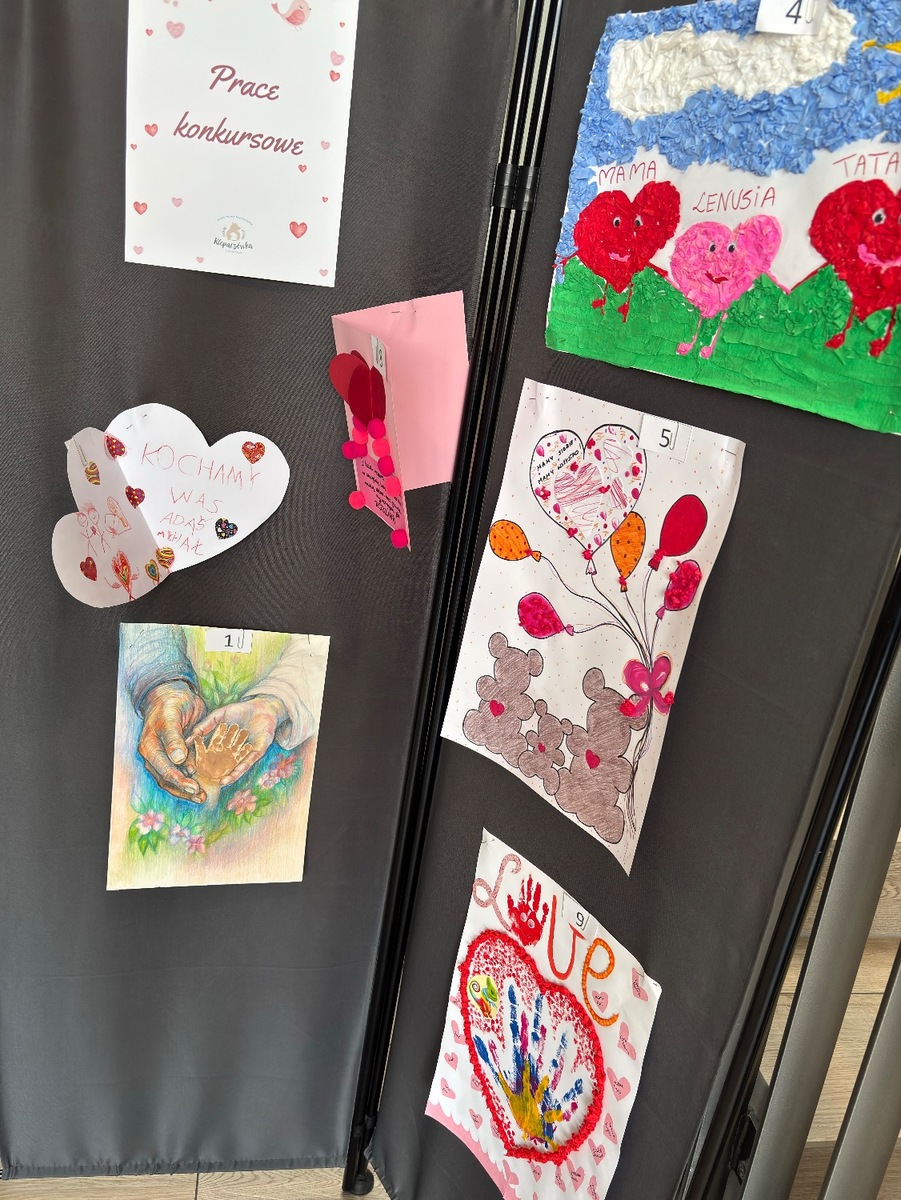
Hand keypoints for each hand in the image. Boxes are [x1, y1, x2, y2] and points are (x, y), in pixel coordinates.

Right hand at [138, 681, 206, 802]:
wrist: (174, 696)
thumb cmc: (170, 704)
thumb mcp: (171, 718)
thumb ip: (174, 738)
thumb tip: (177, 759)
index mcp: (150, 748)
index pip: (163, 769)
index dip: (178, 780)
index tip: (193, 787)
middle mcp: (155, 756)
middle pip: (167, 779)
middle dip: (183, 790)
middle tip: (200, 796)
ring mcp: (166, 757)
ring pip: (174, 778)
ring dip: (187, 788)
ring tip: (202, 796)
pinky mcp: (178, 755)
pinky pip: (183, 771)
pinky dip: (192, 778)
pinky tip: (205, 785)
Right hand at [188, 696, 286, 787]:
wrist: (262, 707)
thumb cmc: (240, 710)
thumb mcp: (219, 716)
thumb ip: (204, 725)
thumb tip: (187, 738)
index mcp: (220, 743)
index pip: (207, 754)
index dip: (198, 762)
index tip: (188, 769)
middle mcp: (230, 751)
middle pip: (219, 764)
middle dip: (211, 773)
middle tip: (203, 782)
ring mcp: (242, 754)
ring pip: (232, 768)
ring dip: (227, 776)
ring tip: (219, 782)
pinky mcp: (255, 754)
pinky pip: (246, 764)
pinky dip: (239, 771)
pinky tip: (232, 777)